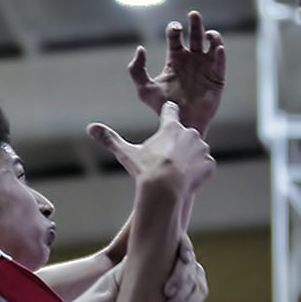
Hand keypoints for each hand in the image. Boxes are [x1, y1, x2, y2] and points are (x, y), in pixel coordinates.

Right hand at [87, 102, 214, 196]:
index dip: (168, 112)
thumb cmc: (145, 170)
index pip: (171, 111)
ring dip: (189, 159)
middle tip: (167, 160)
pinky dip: (198, 173)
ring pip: (197, 151)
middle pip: (185, 135)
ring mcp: (202, 148)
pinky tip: (186, 180)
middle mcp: (190, 133)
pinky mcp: (209, 164)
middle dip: (178, 145)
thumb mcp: (127, 153)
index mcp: (171, 127)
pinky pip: (205, 166)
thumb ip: (110, 139)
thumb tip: (90, 128)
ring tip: (176, 173)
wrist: (165, 191)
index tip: (168, 111)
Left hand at [128, 10, 225, 137]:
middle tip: (193, 14)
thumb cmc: (162, 108)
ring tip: (208, 34)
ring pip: (212, 44)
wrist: (180, 124)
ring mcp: (205, 67)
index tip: (174, 29)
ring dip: (212, 35)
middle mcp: (191, 60)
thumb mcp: (144, 89)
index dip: (175, 29)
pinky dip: (220, 53)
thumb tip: (140, 48)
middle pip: (195, 34)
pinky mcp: (217, 78)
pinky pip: (221, 62)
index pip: (175, 37)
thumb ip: (136, 70)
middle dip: (195, 23)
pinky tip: (217, 48)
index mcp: (175, 60)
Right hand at [163, 237, 207, 301]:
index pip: (199, 291)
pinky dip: (187, 249)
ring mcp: (179, 254)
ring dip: (180, 278)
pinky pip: (185, 244)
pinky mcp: (171, 241)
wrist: (117, 286)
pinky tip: (187, 258)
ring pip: (189, 265)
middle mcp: (188, 267)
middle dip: (182, 297)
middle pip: (193, 279)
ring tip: (167, 293)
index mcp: (191, 283)